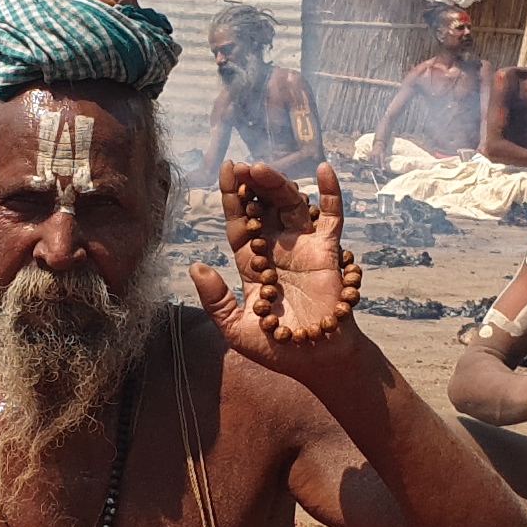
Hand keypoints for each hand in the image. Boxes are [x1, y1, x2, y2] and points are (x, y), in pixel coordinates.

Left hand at [191, 160, 368, 375]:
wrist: (316, 361)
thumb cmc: (277, 348)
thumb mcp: (235, 329)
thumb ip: (216, 300)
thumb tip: (196, 267)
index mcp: (251, 264)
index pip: (239, 224)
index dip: (232, 198)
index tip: (226, 171)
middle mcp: (276, 249)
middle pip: (262, 208)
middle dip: (251, 186)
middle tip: (241, 165)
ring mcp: (303, 247)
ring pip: (290, 206)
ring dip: (277, 185)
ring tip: (263, 169)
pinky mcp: (327, 251)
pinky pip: (331, 217)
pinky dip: (330, 193)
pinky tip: (324, 169)